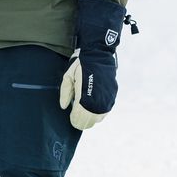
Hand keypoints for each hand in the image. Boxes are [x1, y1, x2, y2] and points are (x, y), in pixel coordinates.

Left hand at [60, 0, 128, 129]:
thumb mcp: (67, 77)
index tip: (71, 117)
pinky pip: (106, 110)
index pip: (79, 119)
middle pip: (89, 122)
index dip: (74, 120)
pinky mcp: (113, 95)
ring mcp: (106, 99)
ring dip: (91, 117)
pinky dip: (100, 111)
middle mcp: (97, 102)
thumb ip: (65, 93)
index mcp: (84, 99)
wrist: (98, 54)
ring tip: (85, 110)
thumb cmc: (80, 65)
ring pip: (99, 118)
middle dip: (82, 120)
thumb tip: (63, 106)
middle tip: (77, 115)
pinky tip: (94, 105)